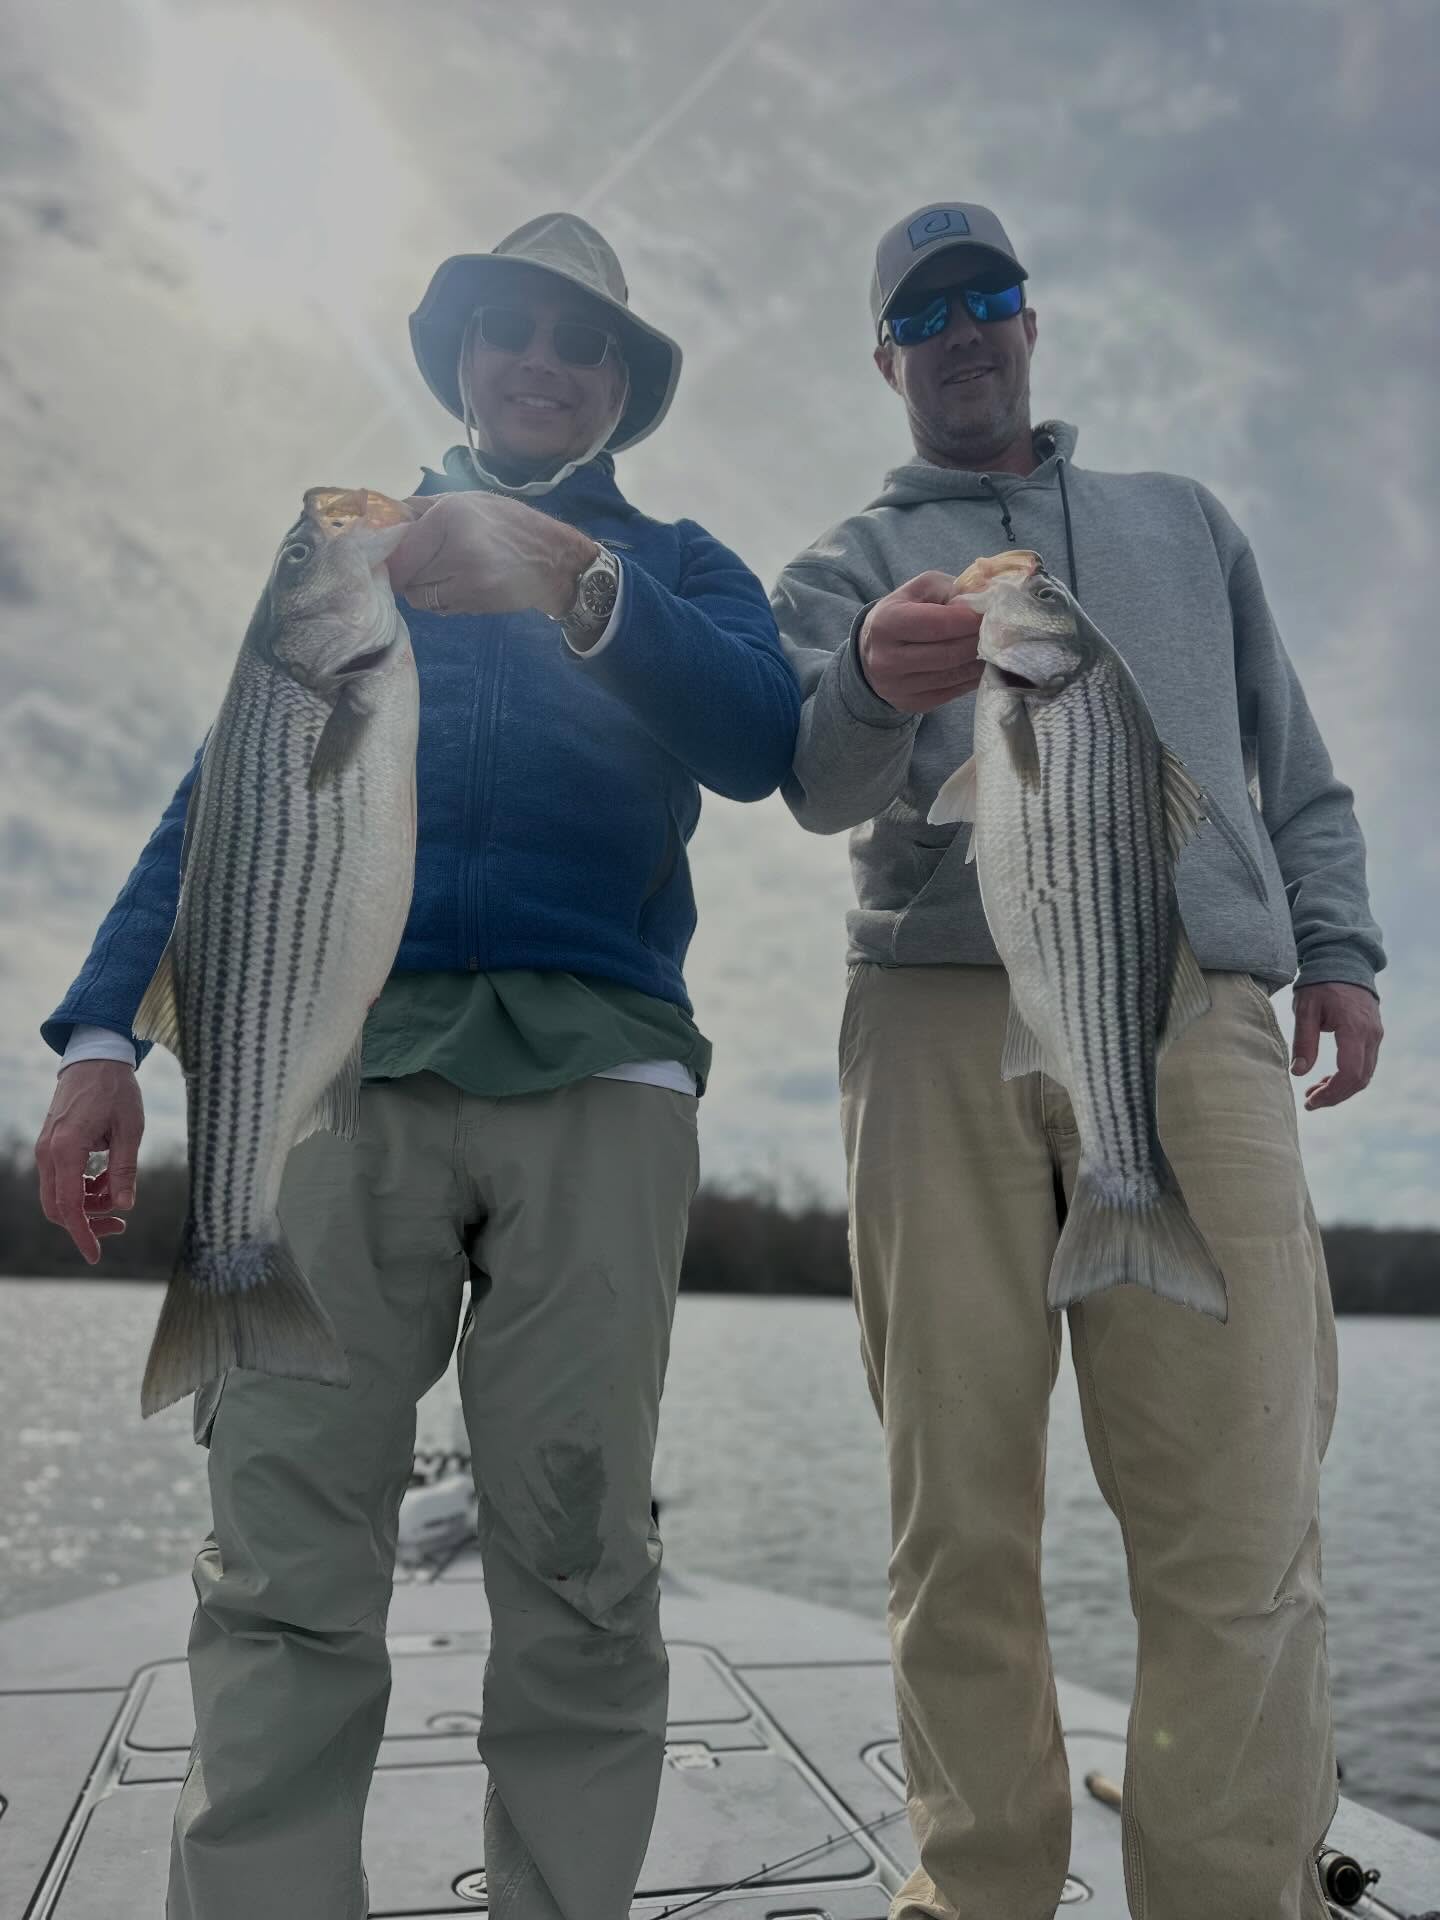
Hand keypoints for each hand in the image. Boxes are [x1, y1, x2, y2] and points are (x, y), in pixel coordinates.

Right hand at [35, 1061, 145, 1262]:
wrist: (95, 1059)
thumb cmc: (116, 1091)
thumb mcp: (130, 1130)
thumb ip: (125, 1170)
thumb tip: (124, 1207)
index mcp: (67, 1149)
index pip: (69, 1206)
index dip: (82, 1234)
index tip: (95, 1256)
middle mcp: (49, 1153)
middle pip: (58, 1207)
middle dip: (88, 1222)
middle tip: (120, 1224)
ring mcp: (47, 1149)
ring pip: (59, 1195)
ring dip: (88, 1204)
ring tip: (118, 1194)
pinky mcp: (51, 1146)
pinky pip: (62, 1179)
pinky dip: (83, 1188)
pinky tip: (107, 1180)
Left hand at [385, 492, 596, 619]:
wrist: (553, 560)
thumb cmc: (511, 524)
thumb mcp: (470, 500)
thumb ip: (426, 507)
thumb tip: (389, 514)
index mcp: (451, 516)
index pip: (401, 547)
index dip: (391, 555)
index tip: (391, 555)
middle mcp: (457, 549)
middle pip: (406, 574)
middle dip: (406, 572)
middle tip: (416, 564)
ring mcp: (466, 582)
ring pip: (418, 597)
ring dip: (420, 589)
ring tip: (438, 574)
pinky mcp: (474, 604)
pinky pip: (439, 609)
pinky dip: (439, 600)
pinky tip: (456, 586)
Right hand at [859, 572, 983, 712]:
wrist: (872, 651)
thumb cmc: (904, 612)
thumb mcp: (920, 590)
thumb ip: (952, 591)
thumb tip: (987, 604)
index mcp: (887, 623)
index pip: (939, 624)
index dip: (970, 619)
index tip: (992, 613)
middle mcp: (887, 659)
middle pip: (949, 653)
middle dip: (980, 641)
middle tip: (1000, 631)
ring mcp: (898, 687)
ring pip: (954, 675)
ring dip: (981, 660)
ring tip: (995, 646)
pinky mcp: (912, 704)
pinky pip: (953, 692)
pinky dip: (973, 677)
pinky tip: (982, 664)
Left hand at [1291, 982, 1382, 1108]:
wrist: (1343, 961)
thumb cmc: (1321, 983)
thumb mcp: (1305, 1009)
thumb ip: (1304, 1041)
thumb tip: (1298, 1072)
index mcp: (1354, 1029)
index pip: (1350, 1072)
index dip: (1332, 1093)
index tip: (1311, 1101)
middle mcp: (1371, 1034)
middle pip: (1360, 1079)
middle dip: (1335, 1096)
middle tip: (1310, 1101)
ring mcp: (1375, 1035)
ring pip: (1364, 1074)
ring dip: (1341, 1088)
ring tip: (1314, 1093)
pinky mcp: (1373, 1035)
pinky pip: (1365, 1064)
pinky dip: (1348, 1077)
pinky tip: (1327, 1080)